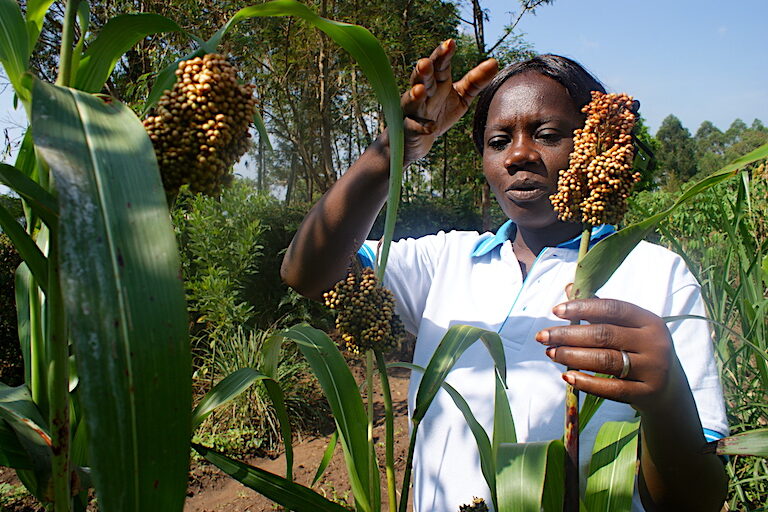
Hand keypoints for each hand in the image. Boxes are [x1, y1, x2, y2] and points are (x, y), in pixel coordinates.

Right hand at [401, 39, 497, 164]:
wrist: (418, 140)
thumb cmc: (440, 113)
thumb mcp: (461, 96)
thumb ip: (476, 81)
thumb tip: (495, 62)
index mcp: (437, 81)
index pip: (439, 65)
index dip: (443, 54)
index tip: (450, 43)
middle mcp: (423, 93)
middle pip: (421, 79)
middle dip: (423, 71)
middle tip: (425, 63)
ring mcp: (413, 111)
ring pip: (411, 101)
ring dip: (414, 96)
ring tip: (419, 90)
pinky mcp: (409, 129)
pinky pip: (414, 127)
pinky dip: (421, 127)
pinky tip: (431, 128)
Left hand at [535, 297, 685, 413]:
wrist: (668, 390)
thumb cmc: (639, 351)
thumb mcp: (627, 328)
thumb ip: (599, 310)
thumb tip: (568, 287)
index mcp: (649, 320)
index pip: (613, 308)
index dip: (582, 308)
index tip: (555, 311)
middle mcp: (655, 343)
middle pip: (604, 335)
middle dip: (568, 334)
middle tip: (542, 337)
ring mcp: (653, 369)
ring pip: (606, 361)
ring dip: (572, 356)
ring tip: (550, 353)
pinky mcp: (647, 393)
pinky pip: (612, 389)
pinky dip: (587, 382)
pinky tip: (567, 376)